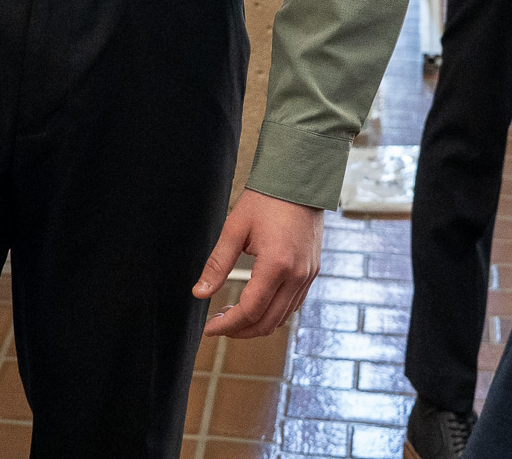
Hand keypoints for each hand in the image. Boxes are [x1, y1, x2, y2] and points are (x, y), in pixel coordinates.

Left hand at [194, 188, 322, 337]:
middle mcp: (297, 275)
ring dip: (257, 324)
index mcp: (277, 265)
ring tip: (234, 317)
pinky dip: (273, 313)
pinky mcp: (312, 271)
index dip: (227, 324)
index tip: (209, 327)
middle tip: (218, 326)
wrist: (299, 180)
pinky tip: (256, 306)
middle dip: (240, 330)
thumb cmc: (266, 199)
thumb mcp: (235, 228)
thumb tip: (199, 293)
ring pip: (282, 317)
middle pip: (267, 322)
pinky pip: (293, 304)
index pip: (250, 310)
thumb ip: (217, 263)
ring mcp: (308, 275)